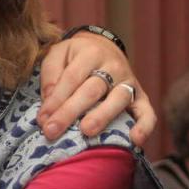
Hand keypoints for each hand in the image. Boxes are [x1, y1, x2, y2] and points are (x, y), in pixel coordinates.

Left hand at [38, 32, 154, 145]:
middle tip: (52, 131)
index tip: (42, 119)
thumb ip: (51, 74)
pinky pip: (147, 112)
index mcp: (90, 53)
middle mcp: (113, 66)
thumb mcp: (58, 54)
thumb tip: (49, 100)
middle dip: (70, 112)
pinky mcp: (141, 97)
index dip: (56, 99)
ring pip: (118, 100)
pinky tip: (134, 140)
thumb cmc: (75, 56)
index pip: (71, 78)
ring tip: (86, 131)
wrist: (103, 47)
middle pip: (92, 90)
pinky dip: (144, 126)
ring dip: (101, 117)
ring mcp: (129, 82)